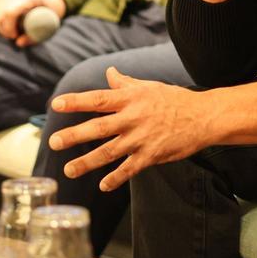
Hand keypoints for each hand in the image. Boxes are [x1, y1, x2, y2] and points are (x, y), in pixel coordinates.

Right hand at [0, 0, 66, 45]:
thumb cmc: (51, 12)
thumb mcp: (50, 25)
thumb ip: (35, 36)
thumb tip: (18, 43)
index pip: (10, 13)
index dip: (9, 28)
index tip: (15, 36)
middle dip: (3, 30)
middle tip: (14, 36)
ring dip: (0, 26)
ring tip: (12, 29)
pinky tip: (8, 22)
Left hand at [48, 66, 214, 190]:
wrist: (202, 117)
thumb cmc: (173, 99)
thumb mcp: (148, 87)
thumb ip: (125, 83)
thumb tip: (109, 72)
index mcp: (130, 98)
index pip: (98, 98)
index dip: (76, 101)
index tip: (56, 104)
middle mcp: (132, 118)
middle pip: (98, 127)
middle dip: (74, 135)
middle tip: (53, 142)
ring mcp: (141, 138)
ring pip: (109, 152)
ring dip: (87, 162)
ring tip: (69, 171)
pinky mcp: (151, 155)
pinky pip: (129, 169)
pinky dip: (116, 178)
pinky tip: (103, 185)